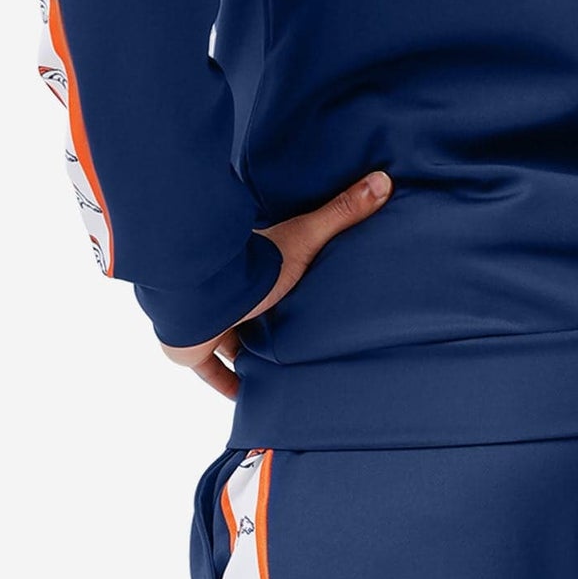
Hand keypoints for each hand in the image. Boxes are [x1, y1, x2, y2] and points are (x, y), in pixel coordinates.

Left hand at [162, 171, 391, 397]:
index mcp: (252, 270)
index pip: (269, 278)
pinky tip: (244, 399)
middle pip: (250, 311)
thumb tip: (384, 179)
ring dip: (247, 354)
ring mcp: (207, 323)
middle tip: (291, 342)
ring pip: (230, 341)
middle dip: (265, 324)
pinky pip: (210, 372)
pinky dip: (226, 385)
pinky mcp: (193, 350)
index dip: (282, 286)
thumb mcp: (306, 240)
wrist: (204, 293)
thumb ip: (340, 214)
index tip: (299, 295)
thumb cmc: (254, 267)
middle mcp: (228, 296)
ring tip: (276, 375)